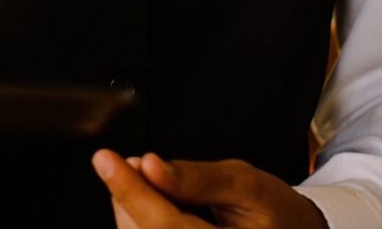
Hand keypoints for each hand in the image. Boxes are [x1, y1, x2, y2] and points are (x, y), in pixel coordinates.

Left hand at [92, 150, 328, 228]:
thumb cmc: (275, 212)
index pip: (164, 225)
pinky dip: (142, 223)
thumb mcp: (243, 181)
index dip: (131, 191)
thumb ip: (193, 177)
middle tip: (130, 164)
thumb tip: (148, 166)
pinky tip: (156, 205)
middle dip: (129, 195)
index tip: (105, 160)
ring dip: (133, 210)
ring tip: (154, 185)